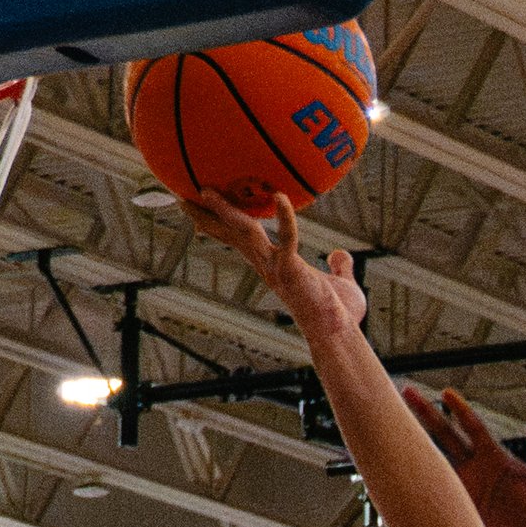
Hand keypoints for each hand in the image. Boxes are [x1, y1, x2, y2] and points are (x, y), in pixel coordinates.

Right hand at [187, 191, 367, 344]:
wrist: (339, 335)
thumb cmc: (338, 314)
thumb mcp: (340, 283)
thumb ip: (339, 267)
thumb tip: (340, 256)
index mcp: (274, 265)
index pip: (242, 239)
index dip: (222, 223)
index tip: (203, 207)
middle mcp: (268, 265)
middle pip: (232, 233)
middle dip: (208, 215)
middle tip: (185, 195)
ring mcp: (276, 268)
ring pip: (245, 232)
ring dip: (227, 211)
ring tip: (207, 191)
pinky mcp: (291, 270)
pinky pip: (287, 238)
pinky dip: (285, 217)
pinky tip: (280, 196)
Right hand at [407, 388, 525, 526]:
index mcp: (496, 457)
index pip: (473, 427)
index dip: (460, 410)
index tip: (446, 392)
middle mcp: (477, 468)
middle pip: (446, 436)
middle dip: (427, 415)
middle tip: (407, 394)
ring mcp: (468, 487)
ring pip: (436, 461)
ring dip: (417, 446)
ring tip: (394, 430)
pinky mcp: (465, 508)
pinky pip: (440, 494)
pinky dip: (424, 485)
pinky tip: (403, 475)